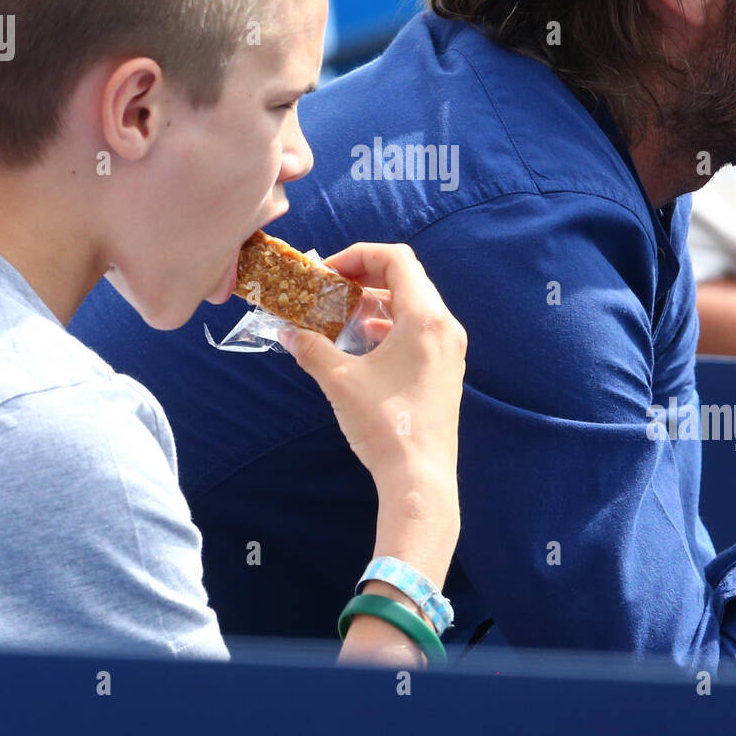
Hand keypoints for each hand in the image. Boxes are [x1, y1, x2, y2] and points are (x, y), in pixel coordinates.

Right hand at [279, 242, 465, 492]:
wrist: (420, 480)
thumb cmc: (384, 424)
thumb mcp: (339, 380)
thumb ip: (311, 347)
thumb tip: (286, 331)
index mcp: (426, 318)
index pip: (396, 259)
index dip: (358, 254)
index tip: (328, 271)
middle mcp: (445, 326)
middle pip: (405, 279)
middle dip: (363, 277)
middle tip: (329, 288)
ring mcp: (449, 350)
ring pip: (411, 306)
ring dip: (374, 303)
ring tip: (339, 316)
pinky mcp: (445, 371)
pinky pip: (417, 331)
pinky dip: (388, 327)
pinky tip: (359, 345)